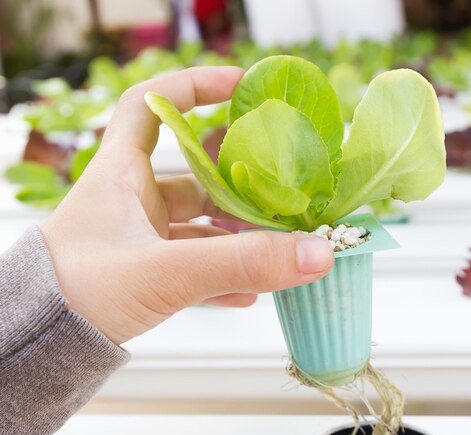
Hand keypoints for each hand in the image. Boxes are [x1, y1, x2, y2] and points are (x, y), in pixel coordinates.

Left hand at [42, 67, 333, 344]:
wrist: (37, 348)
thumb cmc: (78, 294)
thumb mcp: (164, 271)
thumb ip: (242, 263)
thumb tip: (316, 252)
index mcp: (120, 174)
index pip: (150, 105)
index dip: (194, 85)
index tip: (240, 86)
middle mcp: (130, 199)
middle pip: (194, 173)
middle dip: (239, 183)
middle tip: (279, 191)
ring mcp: (138, 237)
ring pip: (199, 225)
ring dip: (237, 236)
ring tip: (276, 248)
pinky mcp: (144, 272)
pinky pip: (195, 264)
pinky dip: (224, 274)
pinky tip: (253, 292)